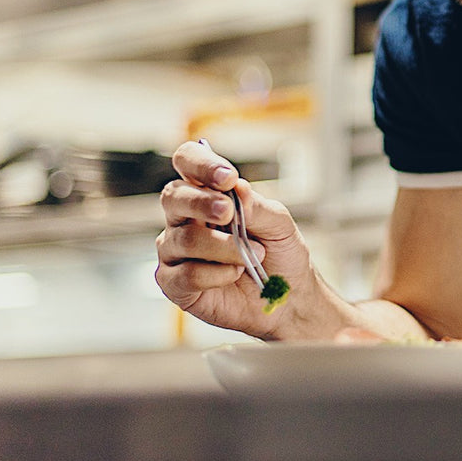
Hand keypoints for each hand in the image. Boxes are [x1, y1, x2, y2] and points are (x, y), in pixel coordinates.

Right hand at [155, 140, 330, 338]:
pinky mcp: (175, 284)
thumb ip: (257, 206)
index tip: (227, 178)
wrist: (289, 298)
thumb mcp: (279, 224)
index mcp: (209, 193)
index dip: (200, 163)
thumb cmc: (281, 254)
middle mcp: (185, 218)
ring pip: (183, 239)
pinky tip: (235, 275)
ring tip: (254, 255)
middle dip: (202, 202)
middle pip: (173, 196)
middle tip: (230, 214)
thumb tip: (236, 188)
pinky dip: (217, 274)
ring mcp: (176, 251)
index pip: (188, 162)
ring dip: (224, 248)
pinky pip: (185, 275)